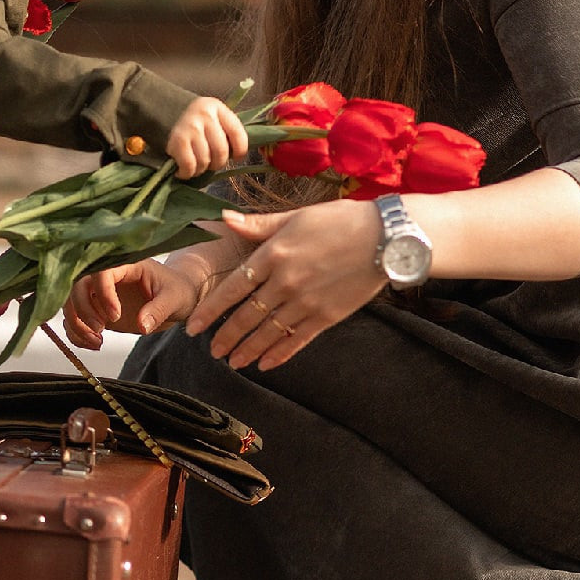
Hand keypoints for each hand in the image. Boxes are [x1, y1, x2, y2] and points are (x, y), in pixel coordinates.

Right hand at [63, 261, 201, 349]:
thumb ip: (159, 310)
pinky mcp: (96, 309)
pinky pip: (75, 319)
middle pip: (77, 285)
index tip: (115, 316)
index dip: (103, 293)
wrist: (177, 297)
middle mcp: (107, 275)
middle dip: (82, 310)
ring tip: (97, 342)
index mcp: (126, 264)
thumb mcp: (175, 298)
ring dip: (76, 324)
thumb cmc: (178, 290)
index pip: (101, 271)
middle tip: (101, 330)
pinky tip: (95, 344)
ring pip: (70, 302)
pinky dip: (77, 333)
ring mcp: (99, 292)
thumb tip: (142, 326)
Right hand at [166, 98, 247, 179]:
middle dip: (218, 163)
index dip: (240, 150)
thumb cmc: (192, 119)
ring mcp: (191, 127)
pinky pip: (189, 165)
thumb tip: (237, 156)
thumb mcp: (211, 116)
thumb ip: (224, 130)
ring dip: (202, 169)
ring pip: (205, 160)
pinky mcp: (177, 140)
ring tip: (197, 165)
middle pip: (221, 151)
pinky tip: (185, 170)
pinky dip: (188, 173)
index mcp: (217, 108)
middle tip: (211, 163)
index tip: (236, 157)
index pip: (237, 133)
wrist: (160, 108)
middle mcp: (205, 116)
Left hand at [185, 202, 384, 370]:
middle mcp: (285, 282)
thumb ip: (259, 224)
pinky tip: (265, 364)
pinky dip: (279, 354)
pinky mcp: (326, 316)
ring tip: (232, 362)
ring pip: (268, 332)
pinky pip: (296, 340)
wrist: (385, 238)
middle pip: (247, 315)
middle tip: (212, 351)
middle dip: (226, 336)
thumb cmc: (340, 220)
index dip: (211, 310)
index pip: (233, 288)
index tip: (194, 326)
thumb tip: (225, 218)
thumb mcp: (296, 215)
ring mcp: (306, 302)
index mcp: (274, 253)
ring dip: (247, 349)